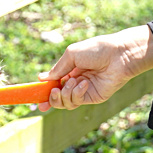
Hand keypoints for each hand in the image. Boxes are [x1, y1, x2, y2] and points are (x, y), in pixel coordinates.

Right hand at [37, 24, 152, 111]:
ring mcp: (83, 90)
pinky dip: (76, 93)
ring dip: (64, 94)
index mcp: (69, 69)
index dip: (43, 90)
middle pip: (56, 96)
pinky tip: (83, 83)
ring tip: (72, 82)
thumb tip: (42, 79)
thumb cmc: (96, 49)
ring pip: (65, 102)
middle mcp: (74, 81)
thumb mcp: (71, 54)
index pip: (52, 82)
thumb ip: (57, 69)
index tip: (34, 96)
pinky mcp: (92, 97)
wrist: (118, 55)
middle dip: (51, 97)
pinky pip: (77, 101)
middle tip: (52, 92)